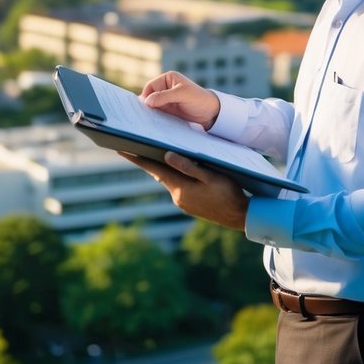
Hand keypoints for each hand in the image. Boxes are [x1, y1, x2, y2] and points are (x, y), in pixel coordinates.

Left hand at [119, 151, 248, 231]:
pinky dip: (174, 176)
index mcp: (181, 189)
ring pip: (169, 180)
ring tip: (154, 153)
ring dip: (162, 168)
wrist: (241, 217)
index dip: (138, 159)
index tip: (122, 150)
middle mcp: (178, 197)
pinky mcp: (190, 205)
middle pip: (160, 174)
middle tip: (134, 146)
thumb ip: (188, 166)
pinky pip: (178, 186)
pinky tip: (176, 168)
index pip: (155, 169)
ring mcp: (184, 202)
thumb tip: (167, 155)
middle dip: (148, 161)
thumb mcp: (211, 176)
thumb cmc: (229, 194)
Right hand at [140, 71, 220, 128]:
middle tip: (144, 114)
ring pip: (153, 106)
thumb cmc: (199, 99)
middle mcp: (166, 89)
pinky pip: (158, 114)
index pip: (151, 86)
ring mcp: (166, 101)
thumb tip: (147, 101)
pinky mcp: (168, 111)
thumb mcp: (182, 95)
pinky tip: (155, 122)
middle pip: (150, 97)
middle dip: (148, 105)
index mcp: (168, 79)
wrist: (211, 113)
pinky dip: (156, 118)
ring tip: (149, 120)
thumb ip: (164, 96)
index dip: (146, 95)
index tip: (145, 106)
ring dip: (151, 112)